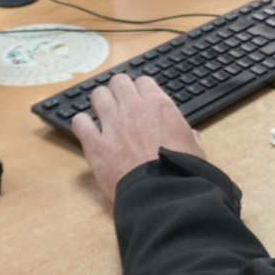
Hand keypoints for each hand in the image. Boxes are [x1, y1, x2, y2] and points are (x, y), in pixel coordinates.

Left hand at [71, 73, 205, 204]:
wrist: (163, 193)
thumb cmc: (182, 171)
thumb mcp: (194, 148)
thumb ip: (188, 135)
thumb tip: (190, 134)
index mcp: (159, 106)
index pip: (143, 81)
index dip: (140, 91)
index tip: (139, 101)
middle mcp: (134, 108)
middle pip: (118, 82)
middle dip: (118, 91)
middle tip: (119, 104)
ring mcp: (113, 124)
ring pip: (98, 95)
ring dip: (100, 103)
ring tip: (102, 114)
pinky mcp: (96, 144)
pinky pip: (80, 122)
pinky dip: (81, 124)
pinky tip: (87, 131)